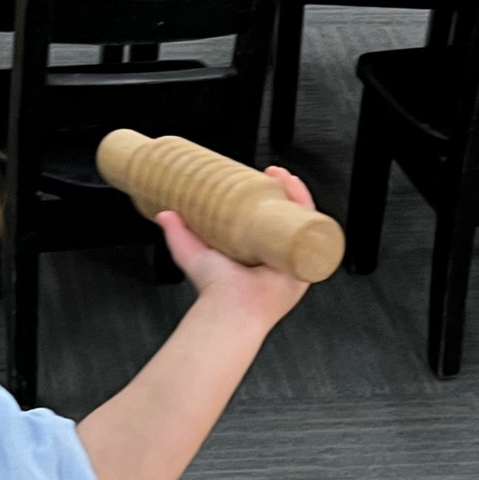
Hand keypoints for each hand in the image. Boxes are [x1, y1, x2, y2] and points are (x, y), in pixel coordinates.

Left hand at [157, 165, 317, 328]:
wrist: (231, 305)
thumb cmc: (215, 290)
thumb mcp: (193, 254)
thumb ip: (178, 234)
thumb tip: (165, 214)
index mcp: (255, 255)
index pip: (266, 221)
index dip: (267, 198)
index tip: (258, 178)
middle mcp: (275, 258)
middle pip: (287, 218)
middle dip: (285, 192)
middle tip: (274, 173)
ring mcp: (291, 260)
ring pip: (302, 221)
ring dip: (297, 195)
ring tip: (286, 177)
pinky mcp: (303, 263)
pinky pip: (314, 233)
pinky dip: (309, 210)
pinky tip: (299, 192)